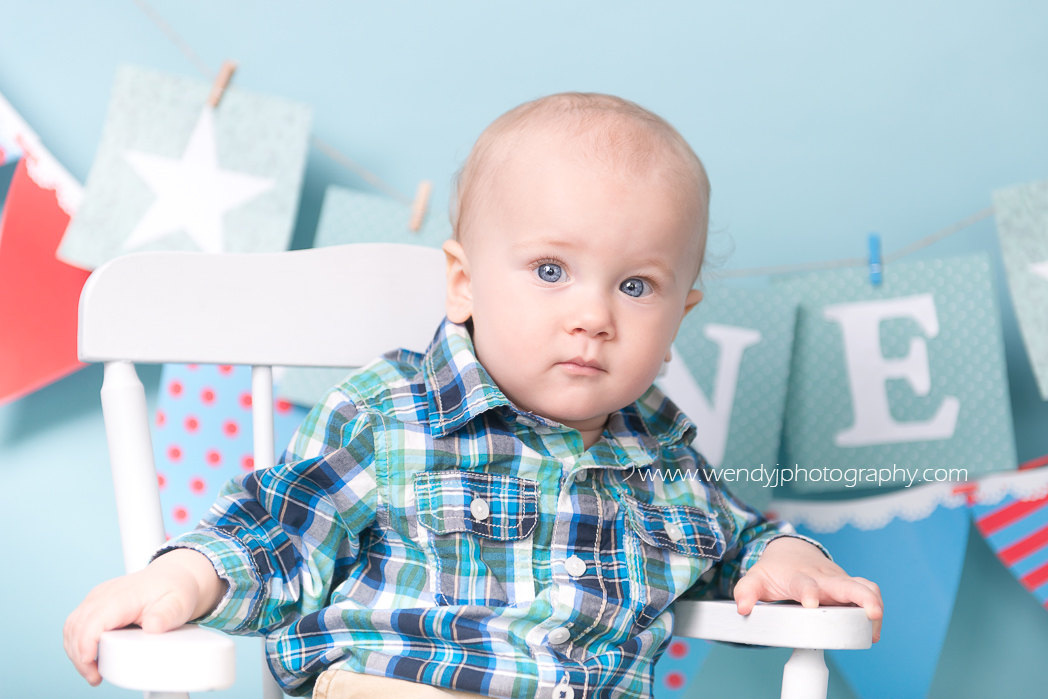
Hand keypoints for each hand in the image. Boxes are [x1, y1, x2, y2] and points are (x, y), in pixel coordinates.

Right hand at [63, 548, 225, 685]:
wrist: (173, 576)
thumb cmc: (175, 590)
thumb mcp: (179, 603)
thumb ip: (167, 615)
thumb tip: (152, 627)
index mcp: (123, 596)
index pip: (94, 620)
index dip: (86, 643)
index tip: (90, 663)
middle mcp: (105, 594)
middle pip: (77, 626)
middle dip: (79, 656)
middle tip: (95, 677)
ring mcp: (98, 597)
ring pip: (72, 626)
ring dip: (75, 651)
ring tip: (92, 672)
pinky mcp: (96, 603)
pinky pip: (76, 624)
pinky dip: (77, 643)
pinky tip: (89, 658)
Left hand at [732, 536, 882, 642]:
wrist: (791, 552)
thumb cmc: (775, 570)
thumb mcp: (756, 578)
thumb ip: (746, 591)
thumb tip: (743, 609)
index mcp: (799, 576)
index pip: (804, 583)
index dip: (808, 592)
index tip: (811, 603)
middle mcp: (823, 577)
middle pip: (846, 583)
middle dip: (861, 597)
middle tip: (872, 613)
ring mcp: (839, 581)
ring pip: (864, 586)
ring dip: (874, 603)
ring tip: (875, 628)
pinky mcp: (850, 585)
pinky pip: (869, 591)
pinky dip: (875, 606)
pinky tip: (873, 630)